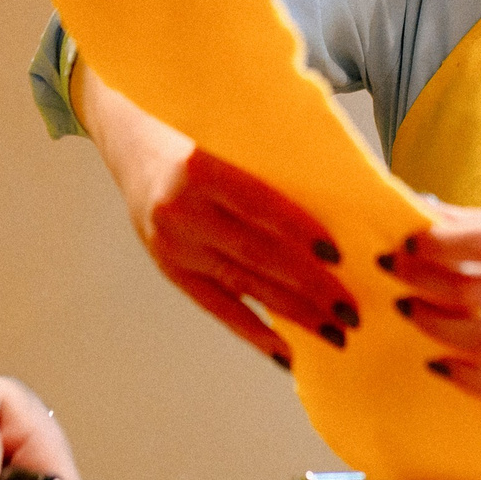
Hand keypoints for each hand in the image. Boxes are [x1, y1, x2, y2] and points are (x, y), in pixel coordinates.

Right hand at [71, 61, 354, 366]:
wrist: (127, 137)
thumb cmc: (195, 128)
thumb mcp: (227, 130)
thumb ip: (270, 159)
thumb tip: (341, 198)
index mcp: (197, 167)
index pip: (260, 205)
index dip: (301, 233)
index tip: (340, 257)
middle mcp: (180, 211)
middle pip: (257, 254)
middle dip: (310, 288)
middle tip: (353, 312)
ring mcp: (171, 246)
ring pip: (243, 286)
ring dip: (292, 315)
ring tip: (335, 335)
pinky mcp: (169, 270)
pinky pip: (216, 307)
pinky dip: (253, 331)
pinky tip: (286, 352)